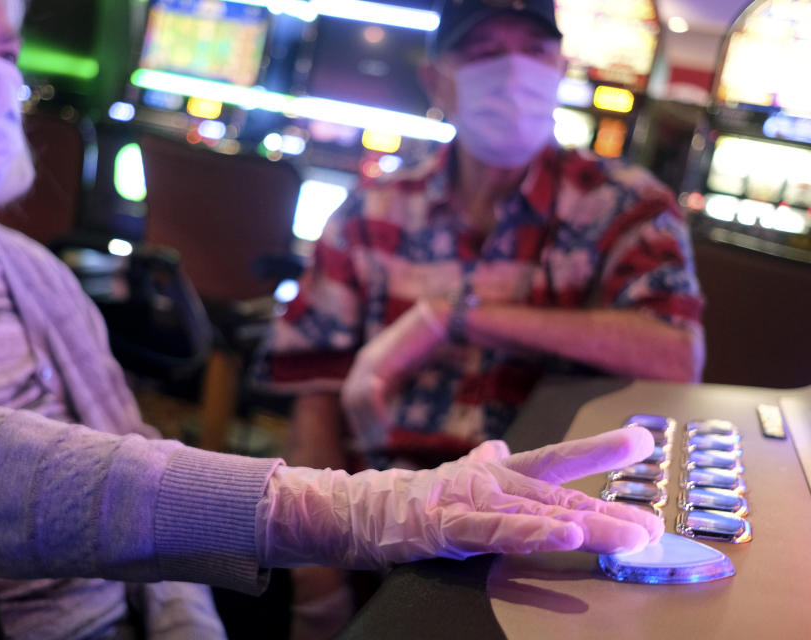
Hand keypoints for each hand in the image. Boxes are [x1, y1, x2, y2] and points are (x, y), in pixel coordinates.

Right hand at [256, 428, 662, 568]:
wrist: (365, 508)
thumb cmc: (419, 497)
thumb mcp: (460, 477)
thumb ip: (486, 462)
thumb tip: (496, 446)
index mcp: (500, 473)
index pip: (557, 461)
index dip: (599, 450)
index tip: (642, 441)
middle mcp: (494, 482)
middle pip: (560, 496)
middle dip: (610, 509)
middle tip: (653, 524)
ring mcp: (474, 502)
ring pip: (539, 513)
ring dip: (588, 523)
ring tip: (628, 533)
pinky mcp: (451, 526)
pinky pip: (497, 532)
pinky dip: (533, 531)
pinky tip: (564, 533)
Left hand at [340, 300, 446, 450]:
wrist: (438, 320)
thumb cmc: (431, 341)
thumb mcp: (411, 365)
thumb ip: (402, 382)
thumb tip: (404, 405)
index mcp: (369, 361)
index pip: (354, 395)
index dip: (360, 417)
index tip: (370, 437)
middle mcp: (364, 362)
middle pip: (351, 400)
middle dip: (360, 425)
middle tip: (372, 447)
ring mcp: (369, 362)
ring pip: (358, 401)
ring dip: (368, 424)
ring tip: (380, 443)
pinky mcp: (380, 365)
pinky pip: (372, 396)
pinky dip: (377, 414)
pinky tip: (387, 428)